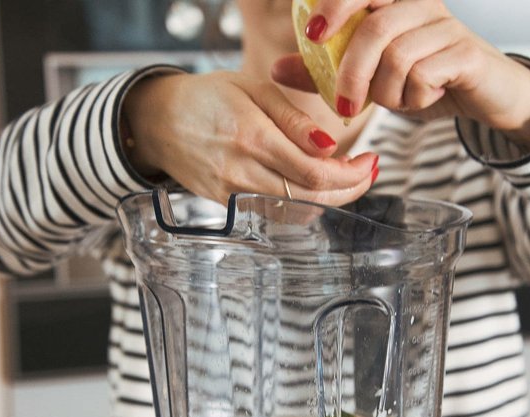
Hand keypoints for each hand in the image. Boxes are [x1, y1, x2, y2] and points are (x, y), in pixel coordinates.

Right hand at [122, 71, 378, 204]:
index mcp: (251, 137)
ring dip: (329, 198)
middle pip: (311, 198)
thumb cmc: (207, 98)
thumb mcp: (252, 89)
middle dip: (350, 189)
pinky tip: (313, 185)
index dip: (351, 174)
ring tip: (345, 175)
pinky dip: (303, 204)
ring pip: (296, 211)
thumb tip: (329, 145)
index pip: (314, 172)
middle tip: (368, 172)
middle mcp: (242, 172)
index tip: (370, 161)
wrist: (158, 122)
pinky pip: (276, 213)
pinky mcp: (227, 207)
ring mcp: (233, 195)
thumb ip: (293, 119)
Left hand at [272, 0, 529, 150]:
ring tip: (395, 102)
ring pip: (399, 57)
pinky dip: (414, 98)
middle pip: (374, 29)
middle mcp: (422, 5)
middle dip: (352, 74)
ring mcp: (447, 27)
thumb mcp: (367, 78)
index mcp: (395, 2)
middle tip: (346, 107)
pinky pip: (425, 76)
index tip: (312, 35)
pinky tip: (421, 99)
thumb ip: (324, 73)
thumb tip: (277, 69)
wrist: (483, 96)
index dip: (334, 6)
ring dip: (388, 92)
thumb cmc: (422, 80)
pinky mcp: (466, 54)